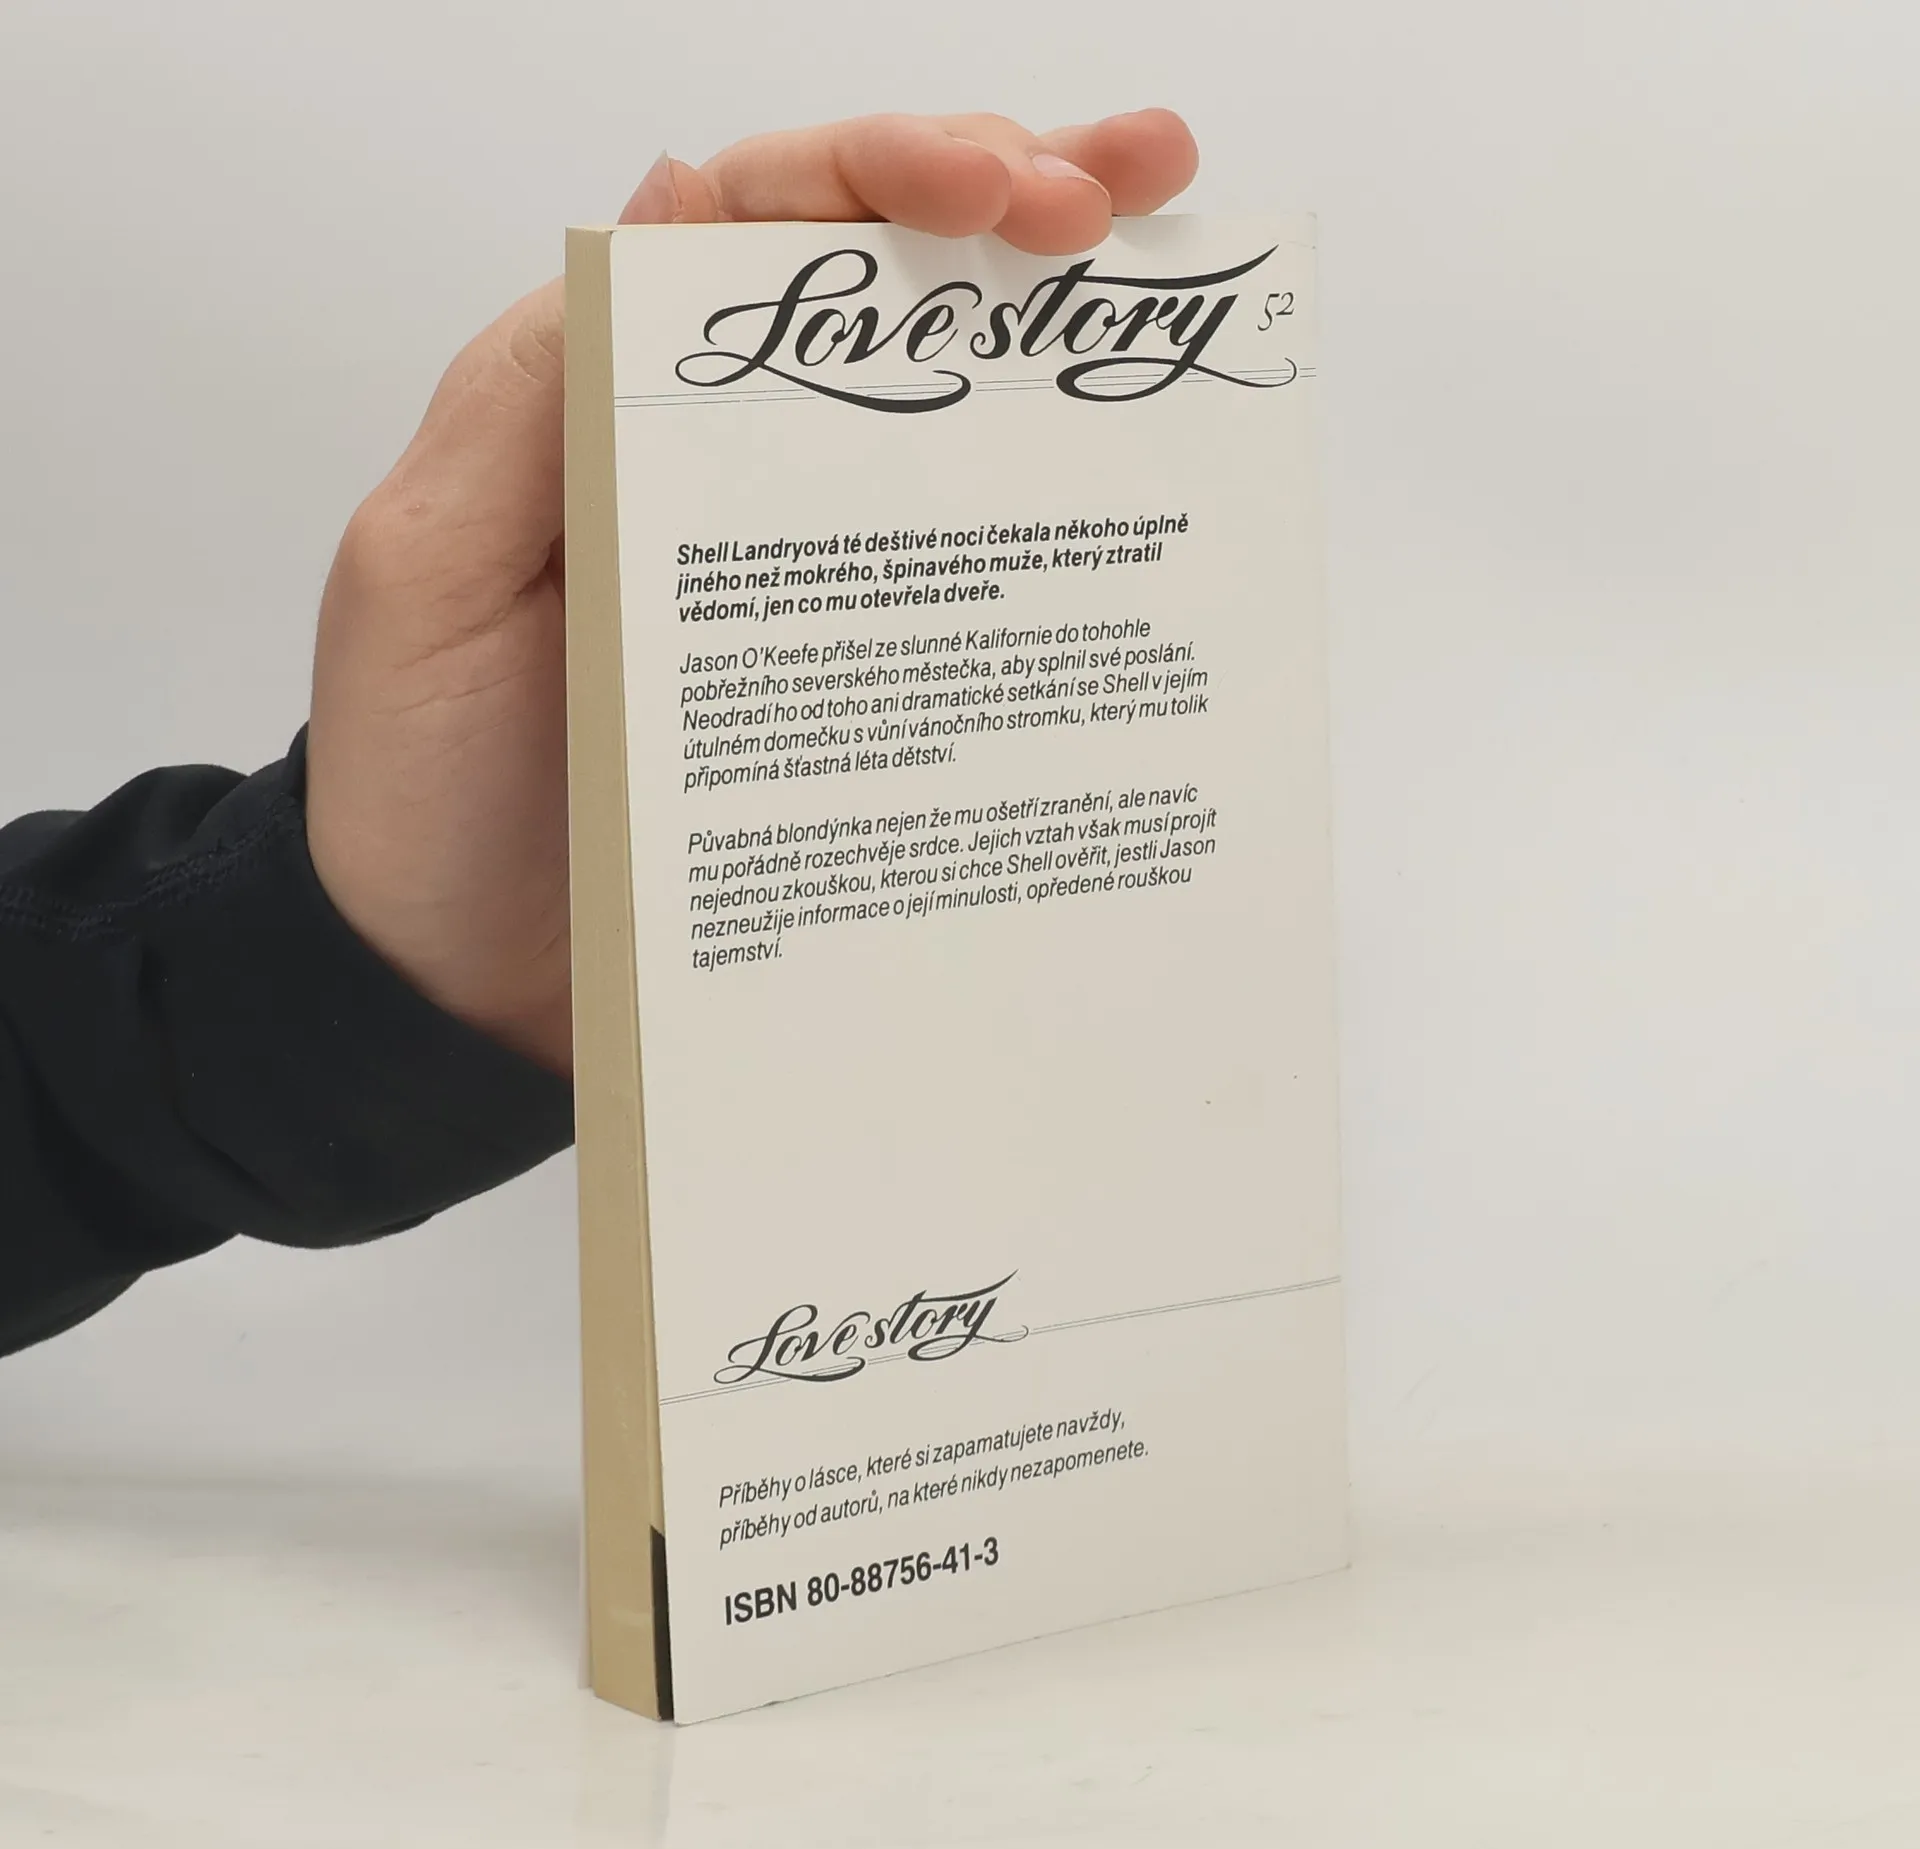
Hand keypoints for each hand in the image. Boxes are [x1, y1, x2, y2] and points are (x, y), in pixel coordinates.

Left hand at [306, 110, 1200, 1073]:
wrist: (458, 988)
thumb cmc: (419, 783)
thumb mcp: (429, 568)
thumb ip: (533, 390)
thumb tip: (681, 198)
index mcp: (617, 401)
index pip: (765, 227)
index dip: (891, 171)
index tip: (1008, 189)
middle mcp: (724, 463)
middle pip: (880, 290)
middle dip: (1017, 201)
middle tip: (1141, 185)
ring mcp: (804, 576)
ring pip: (940, 413)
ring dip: (1057, 333)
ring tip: (1170, 272)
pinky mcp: (854, 685)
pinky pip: (962, 583)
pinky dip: (1053, 523)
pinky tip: (1140, 488)